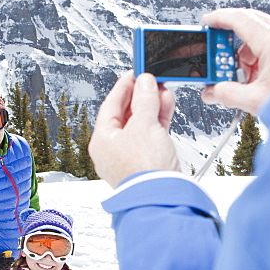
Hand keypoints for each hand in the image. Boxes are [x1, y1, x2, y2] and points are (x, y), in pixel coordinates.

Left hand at [89, 72, 178, 187]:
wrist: (162, 196)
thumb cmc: (145, 169)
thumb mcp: (144, 124)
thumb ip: (145, 99)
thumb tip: (145, 82)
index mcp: (102, 141)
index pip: (110, 106)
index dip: (124, 86)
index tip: (134, 73)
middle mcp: (112, 150)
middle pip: (126, 114)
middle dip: (141, 96)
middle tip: (152, 81)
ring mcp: (130, 158)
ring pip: (140, 125)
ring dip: (152, 106)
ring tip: (163, 91)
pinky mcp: (146, 163)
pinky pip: (150, 136)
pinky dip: (158, 121)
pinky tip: (167, 107)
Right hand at [200, 8, 269, 115]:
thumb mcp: (256, 101)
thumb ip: (227, 94)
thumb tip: (214, 91)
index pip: (239, 18)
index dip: (218, 19)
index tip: (206, 24)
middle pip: (249, 23)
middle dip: (229, 41)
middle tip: (219, 59)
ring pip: (261, 35)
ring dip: (246, 53)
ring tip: (242, 78)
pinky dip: (260, 56)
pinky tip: (258, 78)